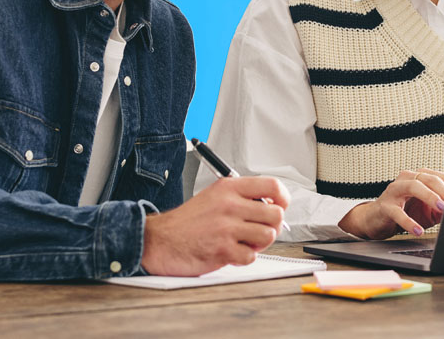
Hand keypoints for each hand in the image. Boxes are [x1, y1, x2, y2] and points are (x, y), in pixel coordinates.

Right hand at [141, 176, 289, 275]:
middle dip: (272, 226)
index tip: (281, 206)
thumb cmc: (188, 221)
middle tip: (258, 229)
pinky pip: (252, 256)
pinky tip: (231, 252)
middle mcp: (229, 205)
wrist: (160, 240)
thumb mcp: (214, 196)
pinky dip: (244, 257)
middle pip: (276, 214)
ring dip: (259, 243)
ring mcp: (226, 227)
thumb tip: (273, 207)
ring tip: (244, 241)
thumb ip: (242, 198)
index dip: (283, 198)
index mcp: (229, 188)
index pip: (272, 185)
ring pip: (268, 236)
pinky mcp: (222, 250)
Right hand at [338, 168, 443, 239]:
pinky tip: (418, 230)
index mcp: (420, 177)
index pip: (440, 176)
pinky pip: (397, 212)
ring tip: (441, 208)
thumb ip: (443, 208)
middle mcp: (407, 179)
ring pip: (413, 186)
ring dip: (430, 197)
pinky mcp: (385, 206)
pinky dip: (409, 222)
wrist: (376, 220)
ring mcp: (395, 191)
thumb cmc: (405, 212)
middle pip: (428, 178)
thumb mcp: (428, 211)